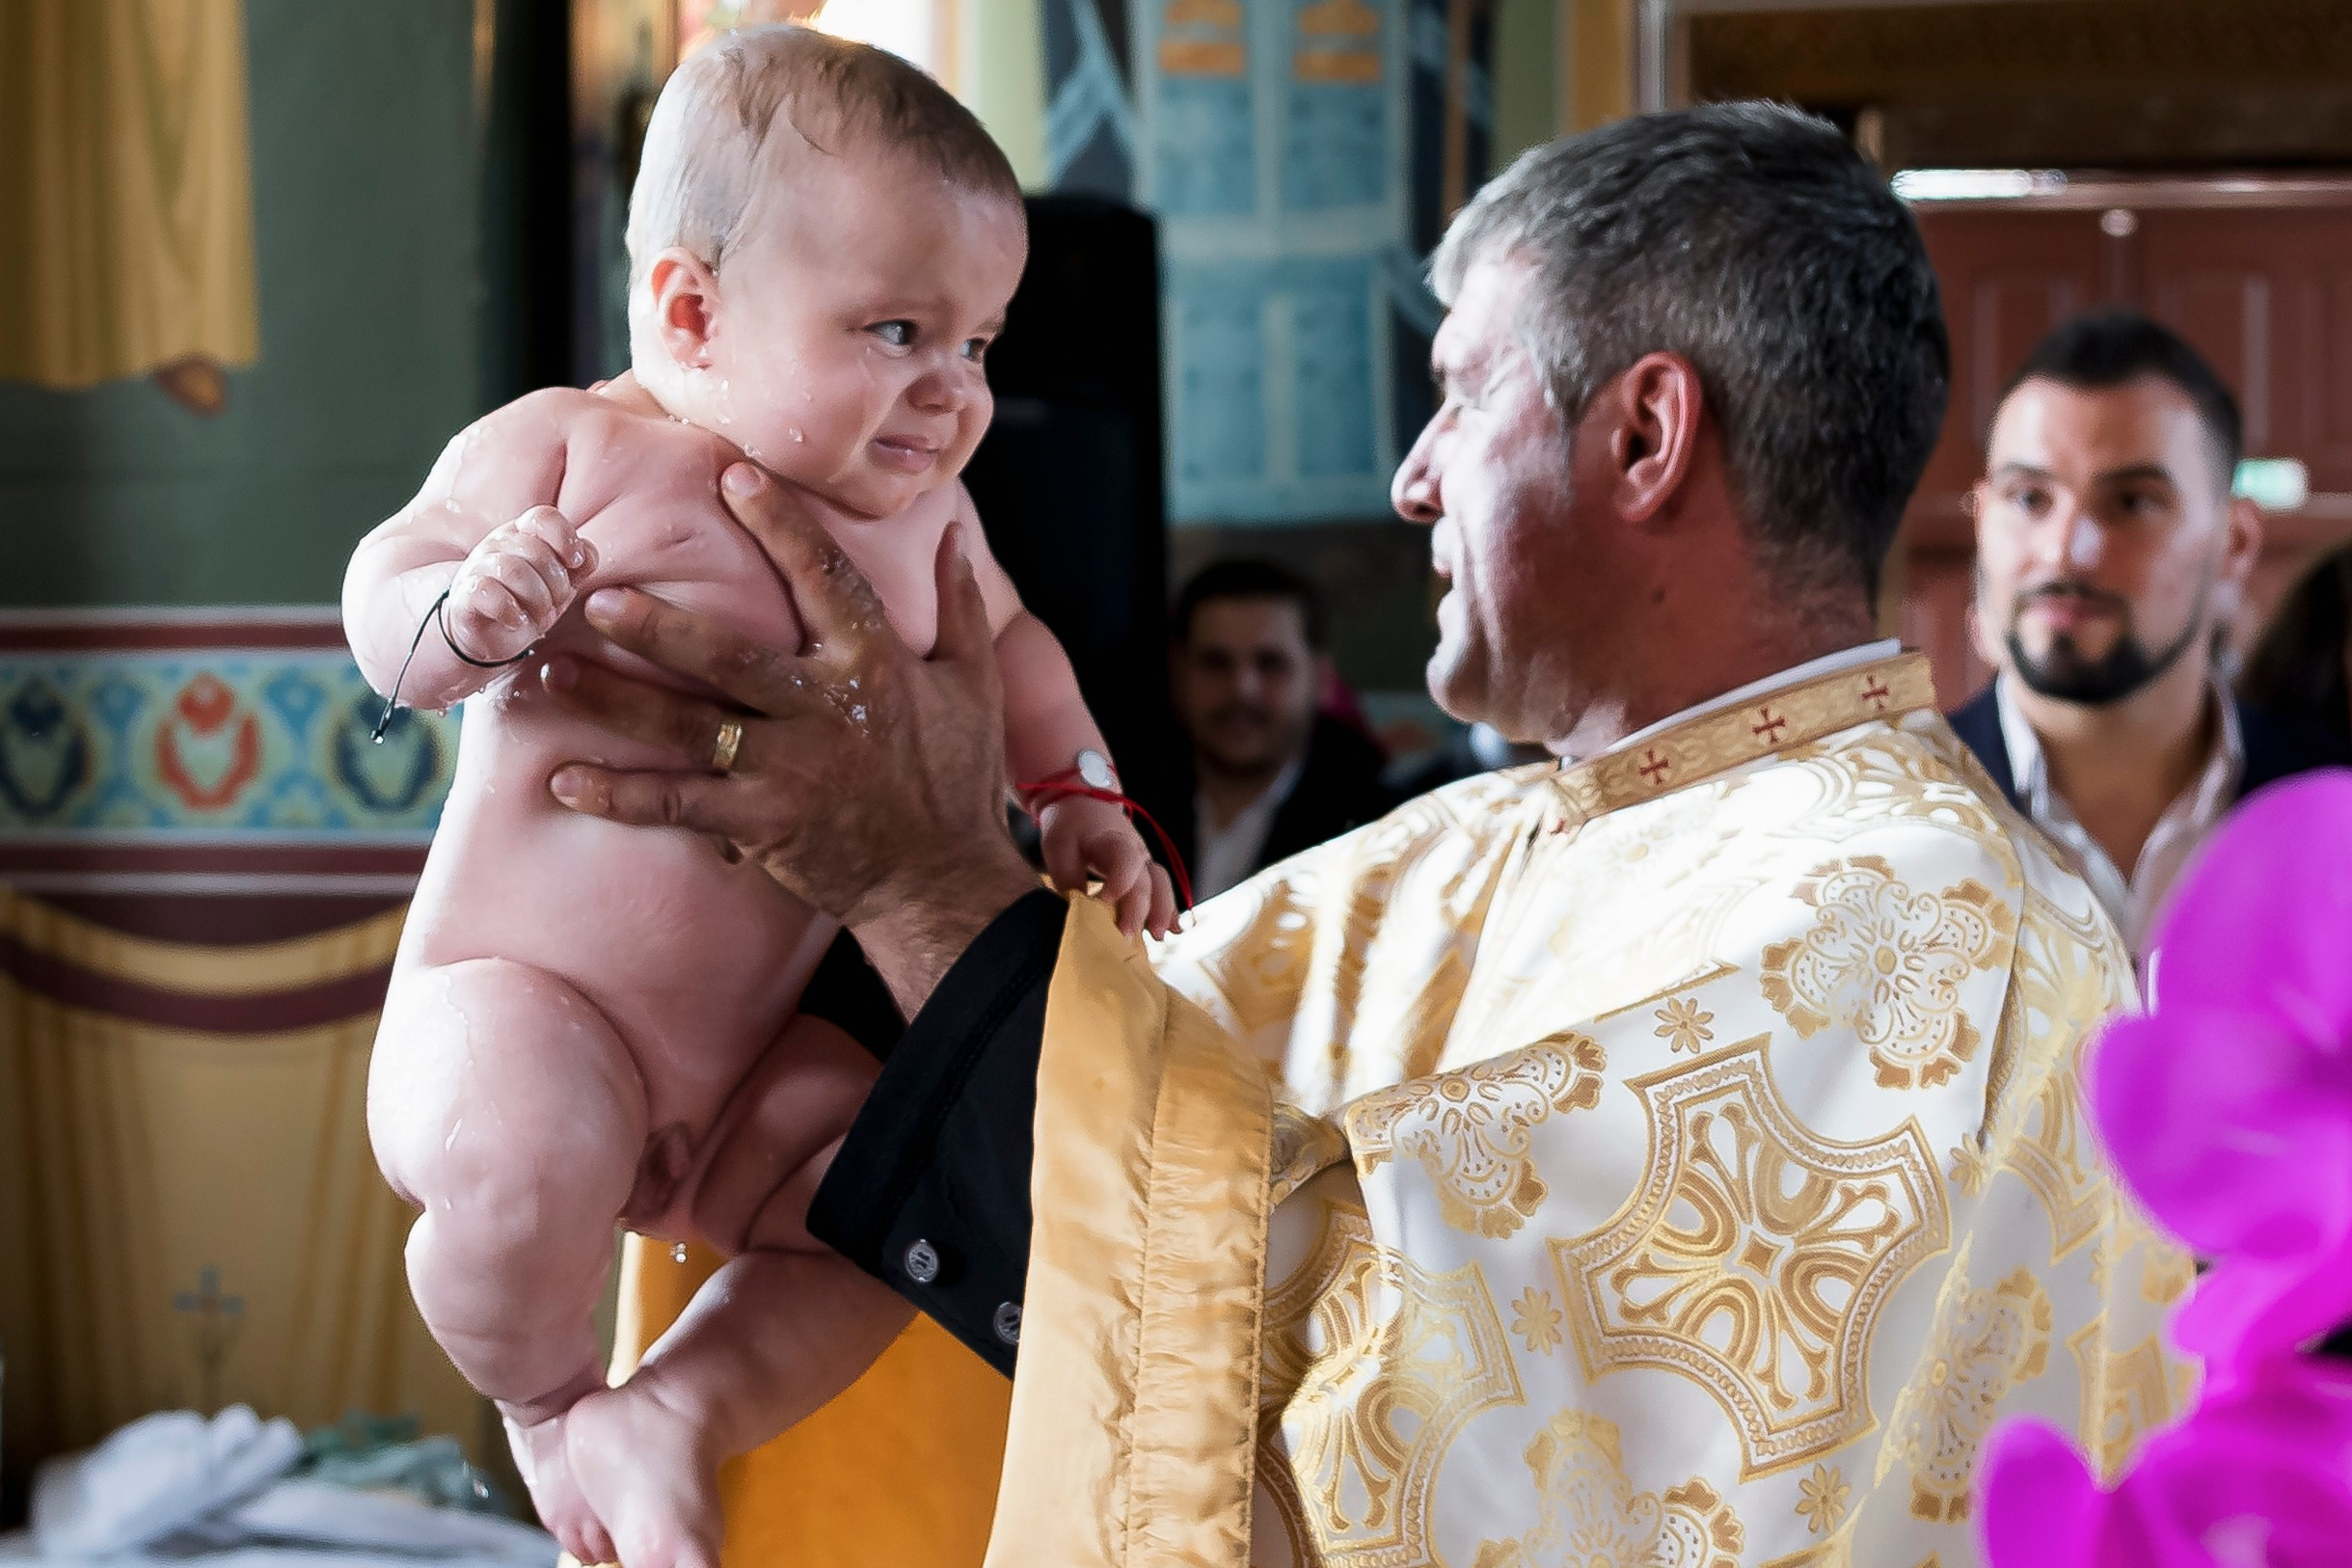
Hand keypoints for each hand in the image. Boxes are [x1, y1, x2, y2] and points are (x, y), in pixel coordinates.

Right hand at [446, 507, 595, 662]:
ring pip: (514, 570)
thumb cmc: (529, 600)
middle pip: (537, 551)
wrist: (491, 633)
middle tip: (553, 604)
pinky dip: (510, 611)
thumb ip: (581, 562)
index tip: (575, 564)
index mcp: (524, 533)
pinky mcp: (464, 594)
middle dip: (557, 585)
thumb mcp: (563, 582)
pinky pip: (488, 592)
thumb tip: (585, 554)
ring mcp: (477, 566)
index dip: (565, 538)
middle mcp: (498, 543)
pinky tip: (517, 621)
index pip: (544, 517)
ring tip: (538, 615)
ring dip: (537, 600)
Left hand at [537, 464, 1037, 1014]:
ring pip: (690, 729)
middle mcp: (828, 711)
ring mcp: (792, 771)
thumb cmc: (956, 778)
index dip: (781, 525)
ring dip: (617, 702)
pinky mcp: (765, 825)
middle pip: (731, 657)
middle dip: (660, 626)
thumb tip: (950, 532)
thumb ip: (960, 605)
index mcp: (876, 664)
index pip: (826, 579)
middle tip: (595, 593)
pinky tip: (565, 780)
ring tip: (552, 675)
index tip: (731, 475)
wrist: (944, 883)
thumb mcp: (974, 683)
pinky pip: (680, 806)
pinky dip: (621, 795)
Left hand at [1035, 794, 1177, 940]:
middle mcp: (1136, 850)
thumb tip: (1075, 916)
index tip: (1102, 902)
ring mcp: (1145, 861)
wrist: (1083, 803)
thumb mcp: (1058, 849)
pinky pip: (1163, 890)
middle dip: (1137, 911)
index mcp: (1112, 840)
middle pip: (1145, 881)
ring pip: (1161, 885)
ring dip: (1162, 911)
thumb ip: (1068, 881)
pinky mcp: (1146, 871)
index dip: (1119, 882)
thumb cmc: (1070, 827)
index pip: (1125, 859)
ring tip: (1159, 935)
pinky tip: (1176, 929)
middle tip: (1125, 938)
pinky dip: (1170, 910)